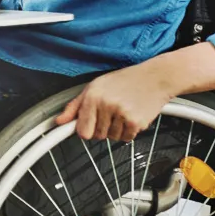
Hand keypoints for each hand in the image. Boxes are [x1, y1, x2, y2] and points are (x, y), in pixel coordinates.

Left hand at [55, 63, 173, 142]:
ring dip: (117, 129)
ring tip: (124, 110)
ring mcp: (121, 114)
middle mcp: (105, 105)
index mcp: (92, 96)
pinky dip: (129, 131)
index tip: (90, 126)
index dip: (86, 130)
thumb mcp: (96, 86)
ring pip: (112, 138)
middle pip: (97, 136)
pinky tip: (132, 115)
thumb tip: (59, 121)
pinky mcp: (135, 122)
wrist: (155, 77)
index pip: (82, 131)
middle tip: (112, 112)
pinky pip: (126, 138)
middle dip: (103, 128)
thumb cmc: (125, 80)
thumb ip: (75, 106)